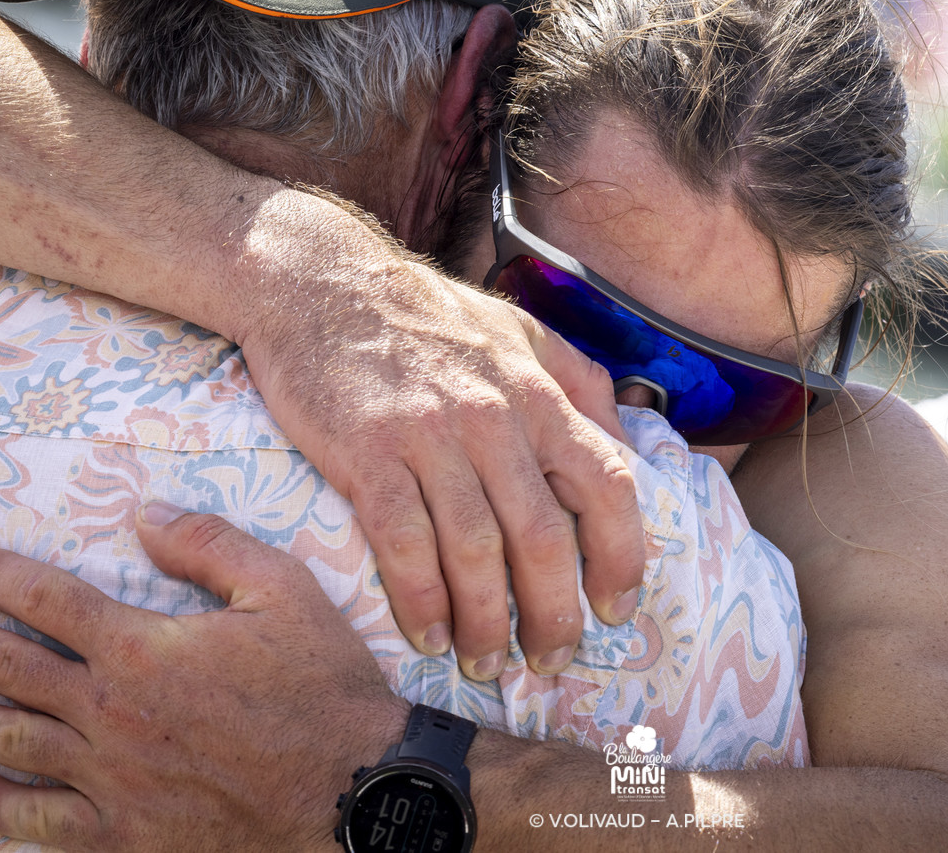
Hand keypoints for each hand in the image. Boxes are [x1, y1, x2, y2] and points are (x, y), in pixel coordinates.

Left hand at [0, 503, 407, 852]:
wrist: (349, 789)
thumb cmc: (323, 688)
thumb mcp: (284, 590)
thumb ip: (210, 546)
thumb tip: (147, 513)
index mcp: (144, 648)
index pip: (50, 602)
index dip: (1, 579)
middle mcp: (109, 712)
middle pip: (10, 670)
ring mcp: (108, 778)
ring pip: (8, 743)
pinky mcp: (121, 832)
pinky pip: (35, 819)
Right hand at [236, 235, 643, 678]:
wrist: (320, 281)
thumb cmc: (425, 315)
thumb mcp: (520, 330)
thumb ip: (578, 385)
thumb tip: (627, 447)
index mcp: (539, 393)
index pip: (608, 485)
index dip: (622, 555)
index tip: (617, 607)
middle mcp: (495, 417)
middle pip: (543, 536)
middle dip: (554, 613)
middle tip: (551, 660)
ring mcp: (430, 435)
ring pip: (475, 551)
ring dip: (487, 622)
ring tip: (488, 665)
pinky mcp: (367, 452)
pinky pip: (403, 543)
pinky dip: (421, 600)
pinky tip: (429, 635)